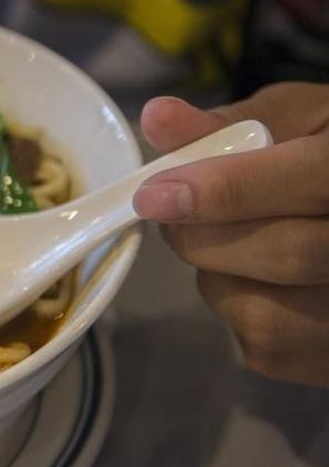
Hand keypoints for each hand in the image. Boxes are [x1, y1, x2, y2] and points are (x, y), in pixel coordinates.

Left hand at [134, 83, 328, 385]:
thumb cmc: (325, 149)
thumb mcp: (296, 117)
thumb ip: (229, 126)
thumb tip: (157, 118)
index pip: (314, 182)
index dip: (229, 191)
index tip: (154, 195)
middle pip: (288, 256)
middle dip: (204, 235)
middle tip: (170, 208)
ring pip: (266, 315)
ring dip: (220, 277)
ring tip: (235, 240)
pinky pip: (268, 348)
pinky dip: (239, 309)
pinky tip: (258, 278)